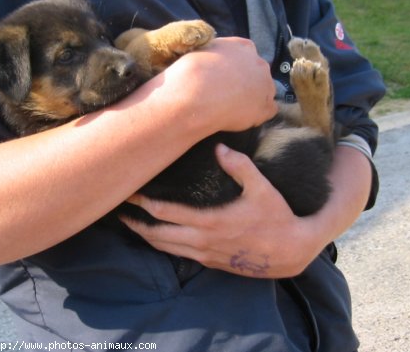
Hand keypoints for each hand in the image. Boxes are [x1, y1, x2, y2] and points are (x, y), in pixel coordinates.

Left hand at [121, 144, 322, 278]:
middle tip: (118, 209)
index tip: (128, 192)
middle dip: (134, 222)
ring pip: (164, 248)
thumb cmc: (277, 217)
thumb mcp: (262, 188)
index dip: (142, 203)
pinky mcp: (210, 262)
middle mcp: (201, 241)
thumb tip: (219, 146)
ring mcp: (204, 254)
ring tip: (130, 224)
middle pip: (155, 233)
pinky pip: (177, 255)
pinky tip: (156, 237)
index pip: (164, 212)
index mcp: (209, 221)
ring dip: (144, 236)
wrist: (290, 252)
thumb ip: (240, 166)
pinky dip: (161, 246)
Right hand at [165, 37, 277, 132]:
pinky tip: (242, 117)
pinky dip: (258, 114)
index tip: (226, 75)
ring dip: (254, 97)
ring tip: (233, 107)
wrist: (195, 95)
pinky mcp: (265, 107)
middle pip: (258, 72)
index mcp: (244, 47)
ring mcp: (266, 85)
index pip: (247, 54)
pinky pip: (269, 111)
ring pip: (266, 91)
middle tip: (227, 92)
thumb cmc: (192, 72)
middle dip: (247, 81)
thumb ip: (217, 54)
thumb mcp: (203, 51)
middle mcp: (259, 63)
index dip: (236, 66)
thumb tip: (215, 60)